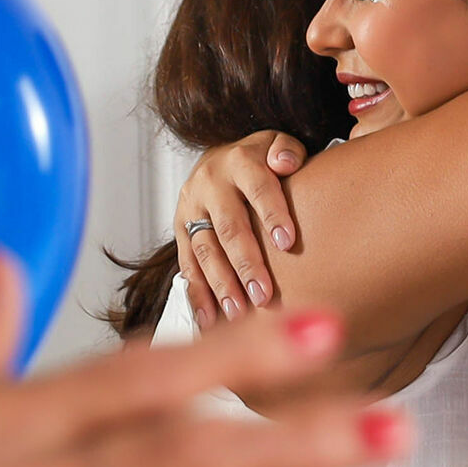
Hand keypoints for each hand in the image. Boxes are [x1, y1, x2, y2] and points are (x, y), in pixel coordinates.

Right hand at [173, 130, 309, 323]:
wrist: (221, 161)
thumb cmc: (261, 160)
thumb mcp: (277, 144)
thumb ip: (287, 151)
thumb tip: (286, 162)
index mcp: (238, 162)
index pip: (258, 187)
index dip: (272, 213)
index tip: (287, 242)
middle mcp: (209, 185)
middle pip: (228, 227)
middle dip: (246, 263)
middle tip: (264, 295)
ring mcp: (191, 210)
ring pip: (204, 251)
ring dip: (221, 285)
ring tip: (239, 313)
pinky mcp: (180, 232)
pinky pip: (187, 267)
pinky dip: (198, 296)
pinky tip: (210, 321)